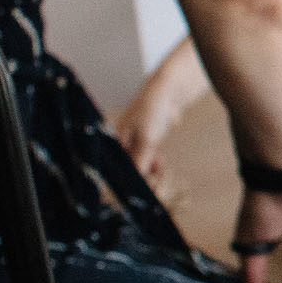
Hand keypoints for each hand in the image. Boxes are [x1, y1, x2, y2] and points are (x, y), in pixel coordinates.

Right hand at [111, 42, 208, 181]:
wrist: (167, 93)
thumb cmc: (151, 111)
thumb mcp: (147, 140)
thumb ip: (141, 161)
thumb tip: (138, 181)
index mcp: (114, 139)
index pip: (115, 164)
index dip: (123, 177)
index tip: (133, 189)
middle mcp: (121, 140)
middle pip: (127, 165)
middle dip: (139, 176)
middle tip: (150, 186)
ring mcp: (134, 140)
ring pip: (139, 162)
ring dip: (148, 170)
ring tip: (158, 177)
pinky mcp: (146, 140)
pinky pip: (148, 156)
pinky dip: (154, 163)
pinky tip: (161, 168)